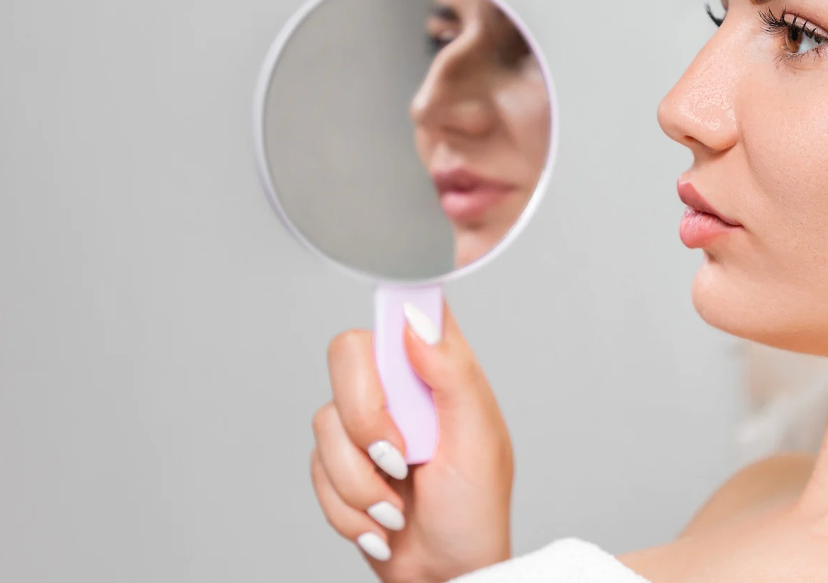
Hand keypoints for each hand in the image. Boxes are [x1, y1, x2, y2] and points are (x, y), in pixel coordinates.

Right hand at [310, 299, 513, 582]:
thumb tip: (417, 322)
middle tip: (398, 457)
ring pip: (325, 422)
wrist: (446, 574)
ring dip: (362, 482)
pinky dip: (349, 508)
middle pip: (347, 354)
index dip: (393, 302)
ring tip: (398, 505)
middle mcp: (399, 386)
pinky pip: (316, 469)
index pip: (407, 306)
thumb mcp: (479, 439)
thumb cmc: (475, 510)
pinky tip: (381, 520)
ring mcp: (367, 423)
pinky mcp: (340, 460)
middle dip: (364, 418)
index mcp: (441, 369)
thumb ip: (452, 375)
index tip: (393, 332)